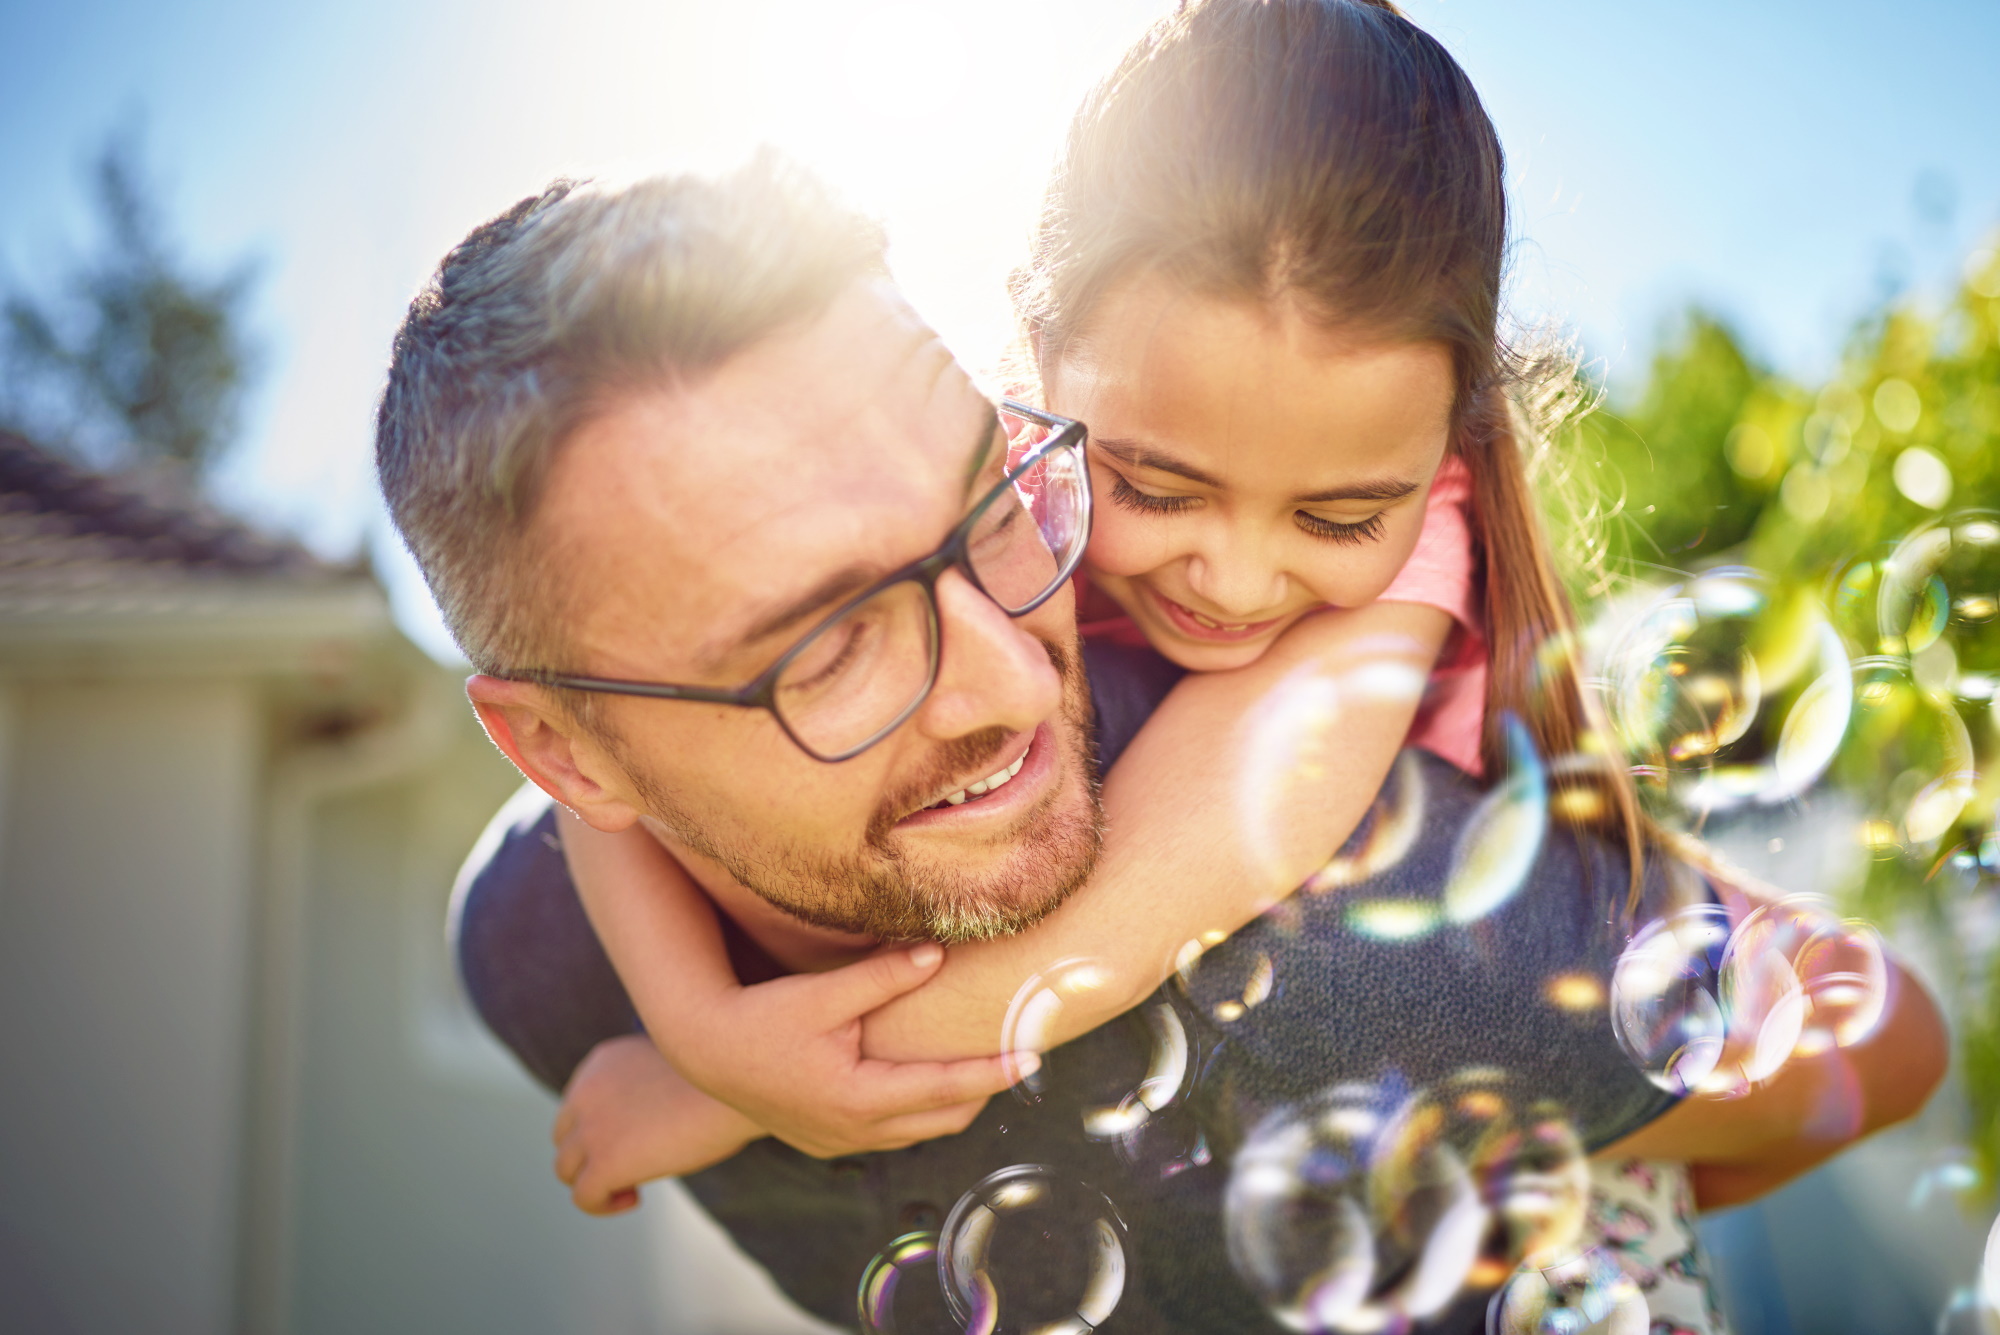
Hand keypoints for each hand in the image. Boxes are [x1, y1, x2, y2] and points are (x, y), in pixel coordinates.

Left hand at [553, 1035, 759, 1214]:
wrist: (742, 1080)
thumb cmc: (725, 1076)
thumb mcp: (673, 1062)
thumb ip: (648, 1083)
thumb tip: (652, 1121)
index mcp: (603, 1060)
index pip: (578, 1103)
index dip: (602, 1129)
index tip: (637, 1139)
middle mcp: (586, 1090)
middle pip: (564, 1136)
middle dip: (592, 1155)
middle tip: (633, 1165)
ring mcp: (592, 1128)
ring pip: (566, 1168)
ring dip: (596, 1181)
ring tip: (633, 1186)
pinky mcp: (605, 1162)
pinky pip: (584, 1197)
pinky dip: (604, 1205)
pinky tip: (636, 1198)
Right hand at [673, 942, 1031, 1158]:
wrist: (704, 1053)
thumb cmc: (763, 1017)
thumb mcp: (823, 993)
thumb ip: (882, 975)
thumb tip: (937, 953)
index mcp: (860, 1098)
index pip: (947, 1088)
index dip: (994, 1072)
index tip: (1034, 1057)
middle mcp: (856, 1131)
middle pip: (943, 1120)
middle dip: (982, 1090)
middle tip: (1016, 1054)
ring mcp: (841, 1143)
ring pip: (919, 1131)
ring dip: (951, 1102)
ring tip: (981, 1065)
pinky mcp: (827, 1142)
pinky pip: (892, 1133)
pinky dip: (918, 1110)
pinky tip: (925, 1080)